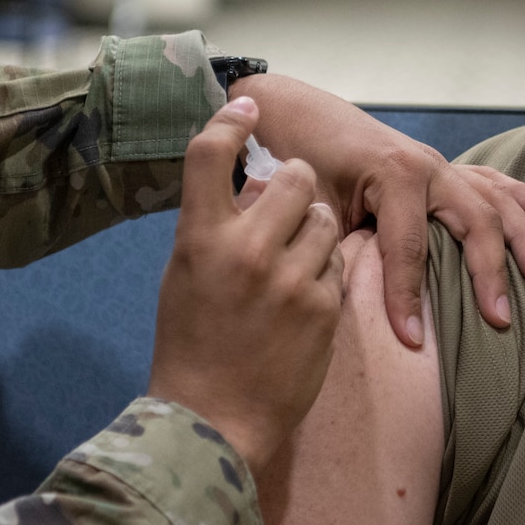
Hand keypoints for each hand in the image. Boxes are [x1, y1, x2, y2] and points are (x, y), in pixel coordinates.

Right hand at [148, 97, 344, 479]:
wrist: (215, 420)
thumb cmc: (191, 345)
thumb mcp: (185, 275)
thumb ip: (216, 227)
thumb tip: (252, 186)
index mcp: (199, 238)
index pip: (209, 154)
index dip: (230, 119)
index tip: (248, 105)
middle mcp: (246, 250)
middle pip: (293, 176)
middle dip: (295, 185)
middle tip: (286, 208)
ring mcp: (289, 278)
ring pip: (323, 217)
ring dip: (314, 229)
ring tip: (293, 262)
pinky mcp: (324, 306)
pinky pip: (338, 262)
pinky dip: (325, 272)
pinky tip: (302, 301)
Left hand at [231, 73, 524, 348]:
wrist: (294, 111)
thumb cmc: (297, 156)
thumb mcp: (309, 205)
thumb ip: (332, 245)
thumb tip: (342, 296)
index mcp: (394, 174)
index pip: (409, 250)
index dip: (409, 298)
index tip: (412, 342)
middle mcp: (426, 166)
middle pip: (473, 223)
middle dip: (490, 273)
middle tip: (501, 319)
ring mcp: (437, 164)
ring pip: (492, 199)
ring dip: (520, 236)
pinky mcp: (437, 165)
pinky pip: (486, 180)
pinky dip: (516, 196)